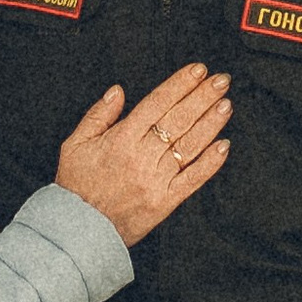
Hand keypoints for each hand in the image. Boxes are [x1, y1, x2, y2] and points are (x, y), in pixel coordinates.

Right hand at [55, 65, 231, 246]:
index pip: (157, 104)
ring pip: (189, 146)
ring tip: (226, 105)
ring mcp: (155, 180)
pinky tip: (223, 146)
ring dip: (210, 123)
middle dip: (202, 97)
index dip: (180, 85)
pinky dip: (210, 163)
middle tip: (221, 80)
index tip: (197, 71)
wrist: (79, 229)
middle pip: (178, 120)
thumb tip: (118, 92)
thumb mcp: (75, 144)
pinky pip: (192, 180)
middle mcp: (141, 157)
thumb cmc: (76, 186)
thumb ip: (98, 115)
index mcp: (121, 139)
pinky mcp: (165, 202)